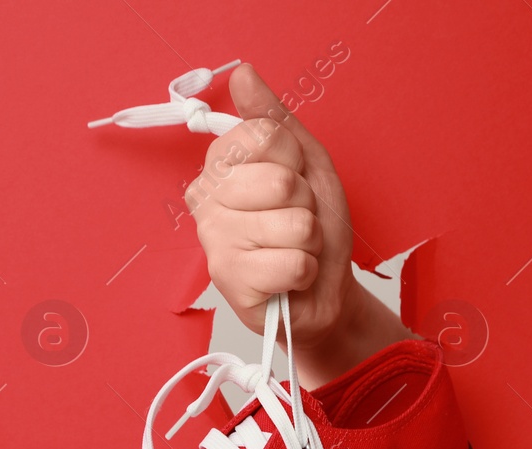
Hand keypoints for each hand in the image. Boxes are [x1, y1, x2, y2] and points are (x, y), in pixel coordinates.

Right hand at [185, 64, 410, 387]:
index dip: (293, 160)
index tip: (291, 182)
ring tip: (292, 250)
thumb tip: (243, 74)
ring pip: (292, 224)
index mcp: (220, 166)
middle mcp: (207, 201)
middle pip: (279, 181)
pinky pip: (292, 263)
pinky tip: (287, 277)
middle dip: (304, 205)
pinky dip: (304, 271)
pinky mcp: (230, 282)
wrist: (324, 290)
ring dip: (307, 241)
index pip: (261, 135)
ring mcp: (214, 243)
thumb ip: (273, 120)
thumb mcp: (305, 164)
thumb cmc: (313, 230)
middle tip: (294, 223)